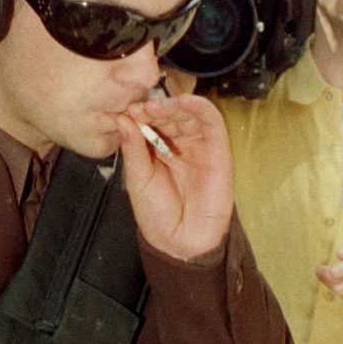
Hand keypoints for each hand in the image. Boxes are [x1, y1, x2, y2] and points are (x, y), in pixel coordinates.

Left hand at [115, 93, 233, 260]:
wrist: (180, 241)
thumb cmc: (158, 216)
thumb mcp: (137, 179)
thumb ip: (133, 149)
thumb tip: (124, 120)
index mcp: (158, 150)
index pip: (150, 122)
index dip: (140, 113)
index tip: (126, 110)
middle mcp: (179, 144)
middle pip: (169, 114)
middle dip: (154, 108)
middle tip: (140, 107)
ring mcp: (199, 145)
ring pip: (189, 113)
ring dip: (173, 105)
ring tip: (155, 107)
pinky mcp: (218, 149)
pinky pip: (211, 122)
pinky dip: (200, 107)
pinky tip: (184, 102)